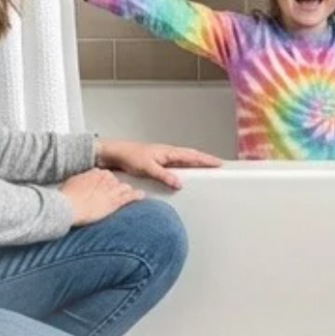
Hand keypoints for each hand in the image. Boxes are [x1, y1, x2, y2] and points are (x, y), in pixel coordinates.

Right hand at [60, 166, 143, 224]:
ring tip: (130, 193)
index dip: (106, 182)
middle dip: (115, 187)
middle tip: (113, 193)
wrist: (69, 206)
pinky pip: (129, 197)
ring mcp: (112, 189)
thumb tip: (82, 182)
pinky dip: (136, 196)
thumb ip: (81, 180)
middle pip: (116, 181)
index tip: (104, 186)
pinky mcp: (115, 201)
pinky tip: (141, 196)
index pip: (106, 175)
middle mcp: (105, 179)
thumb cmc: (68, 196)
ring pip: (124, 188)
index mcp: (95, 173)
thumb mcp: (73, 182)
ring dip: (126, 191)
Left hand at [95, 138, 223, 188]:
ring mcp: (163, 157)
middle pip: (191, 156)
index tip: (219, 163)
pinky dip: (185, 167)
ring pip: (185, 159)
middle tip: (218, 165)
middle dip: (205, 160)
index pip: (192, 155)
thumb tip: (179, 183)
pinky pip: (176, 164)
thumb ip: (164, 176)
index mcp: (169, 152)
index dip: (206, 159)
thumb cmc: (129, 156)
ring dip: (196, 162)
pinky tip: (185, 174)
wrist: (115, 154)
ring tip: (206, 168)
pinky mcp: (158, 162)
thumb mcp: (147, 168)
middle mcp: (168, 153)